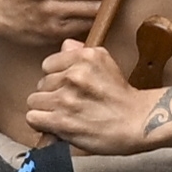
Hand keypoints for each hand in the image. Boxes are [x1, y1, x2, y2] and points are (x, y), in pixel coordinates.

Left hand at [21, 29, 171, 148]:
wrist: (138, 122)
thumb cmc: (122, 96)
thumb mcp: (106, 62)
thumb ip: (81, 52)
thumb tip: (65, 46)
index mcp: (85, 57)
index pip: (47, 64)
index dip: (56, 77)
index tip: (67, 87)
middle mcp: (74, 75)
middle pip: (41, 84)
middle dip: (52, 94)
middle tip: (69, 103)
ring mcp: (67, 98)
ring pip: (34, 101)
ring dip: (46, 110)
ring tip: (64, 115)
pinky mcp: (62, 121)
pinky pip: (33, 118)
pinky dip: (42, 124)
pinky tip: (55, 125)